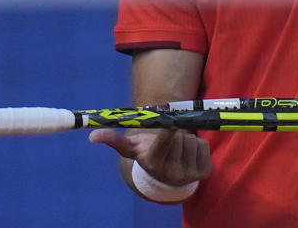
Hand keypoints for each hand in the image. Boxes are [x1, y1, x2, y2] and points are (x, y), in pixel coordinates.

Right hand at [89, 127, 211, 185]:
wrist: (166, 174)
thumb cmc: (146, 154)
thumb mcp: (131, 148)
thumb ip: (114, 140)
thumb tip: (93, 135)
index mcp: (153, 164)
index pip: (163, 144)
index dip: (168, 132)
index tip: (171, 122)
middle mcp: (172, 173)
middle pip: (180, 136)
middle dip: (175, 133)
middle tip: (168, 140)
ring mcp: (190, 175)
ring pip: (193, 140)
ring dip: (186, 138)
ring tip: (176, 148)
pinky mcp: (204, 172)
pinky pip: (204, 145)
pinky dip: (198, 144)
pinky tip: (188, 153)